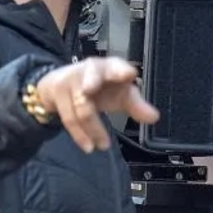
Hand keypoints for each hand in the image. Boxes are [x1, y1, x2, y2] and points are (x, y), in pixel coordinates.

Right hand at [31, 58, 160, 152]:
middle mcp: (90, 69)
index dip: (121, 70)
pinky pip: (69, 117)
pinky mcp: (58, 93)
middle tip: (89, 89)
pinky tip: (89, 146)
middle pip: (91, 74)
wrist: (58, 84)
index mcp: (110, 67)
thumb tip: (154, 118)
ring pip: (82, 106)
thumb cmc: (99, 89)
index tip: (128, 75)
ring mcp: (71, 79)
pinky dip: (80, 134)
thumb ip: (136, 105)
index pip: (116, 66)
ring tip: (104, 146)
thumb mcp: (119, 96)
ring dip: (94, 128)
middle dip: (90, 79)